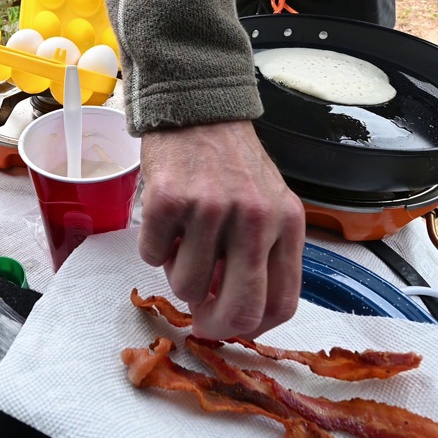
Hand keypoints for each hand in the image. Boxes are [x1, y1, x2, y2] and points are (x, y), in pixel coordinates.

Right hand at [138, 120, 304, 339]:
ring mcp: (210, 209)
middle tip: (199, 319)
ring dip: (177, 274)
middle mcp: (254, 218)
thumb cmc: (231, 164)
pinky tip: (165, 221)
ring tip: (183, 240)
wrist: (197, 110)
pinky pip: (151, 257)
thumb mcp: (267, 205)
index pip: (281, 303)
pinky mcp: (167, 201)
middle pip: (240, 308)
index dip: (252, 328)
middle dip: (215, 324)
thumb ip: (262, 256)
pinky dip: (153, 248)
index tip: (231, 328)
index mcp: (286, 223)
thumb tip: (235, 314)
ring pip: (187, 286)